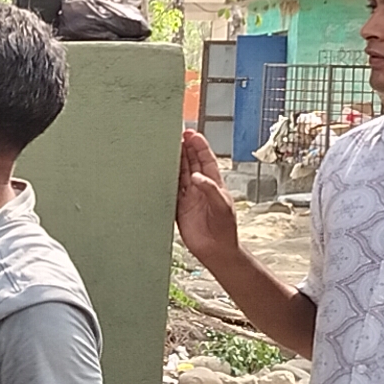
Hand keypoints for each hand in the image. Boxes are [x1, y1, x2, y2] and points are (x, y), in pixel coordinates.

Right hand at [176, 130, 240, 265]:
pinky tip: (158, 171)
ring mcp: (188, 197)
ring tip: (166, 147)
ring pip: (179, 174)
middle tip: (176, 135)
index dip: (199, 146)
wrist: (216, 250)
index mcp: (214, 184)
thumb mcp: (222, 206)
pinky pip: (169, 190)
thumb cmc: (225, 229)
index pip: (206, 160)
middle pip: (191, 163)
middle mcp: (200, 187)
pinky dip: (164, 180)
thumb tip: (196, 177)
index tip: (191, 134)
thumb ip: (209, 190)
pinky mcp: (177, 207)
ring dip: (174, 161)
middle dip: (185, 148)